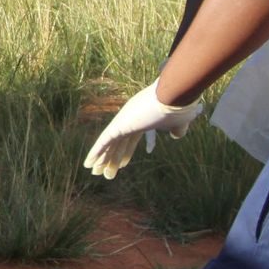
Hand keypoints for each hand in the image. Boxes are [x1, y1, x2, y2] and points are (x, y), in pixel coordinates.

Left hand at [83, 81, 203, 179]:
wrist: (174, 95)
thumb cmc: (179, 106)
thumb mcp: (180, 121)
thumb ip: (177, 129)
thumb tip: (177, 135)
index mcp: (142, 120)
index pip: (130, 140)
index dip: (126, 154)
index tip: (122, 165)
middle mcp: (129, 120)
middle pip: (117, 144)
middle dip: (111, 159)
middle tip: (104, 173)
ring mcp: (123, 122)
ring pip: (109, 144)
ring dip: (102, 159)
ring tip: (95, 173)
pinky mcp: (119, 124)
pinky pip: (103, 141)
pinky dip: (96, 152)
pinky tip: (88, 162)